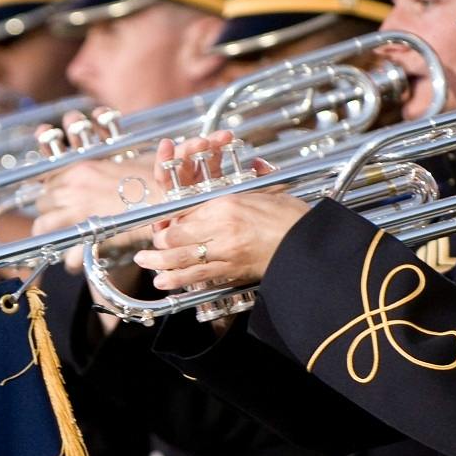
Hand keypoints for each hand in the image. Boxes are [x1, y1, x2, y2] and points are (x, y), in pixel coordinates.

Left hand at [27, 152, 152, 272]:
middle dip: (49, 213)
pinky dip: (70, 262)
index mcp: (80, 169)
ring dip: (50, 236)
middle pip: (41, 202)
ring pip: (42, 226)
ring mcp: (77, 211)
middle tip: (61, 224)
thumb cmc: (153, 181)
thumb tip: (104, 168)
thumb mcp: (125, 163)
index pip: (47, 181)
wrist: (168, 200)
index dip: (51, 194)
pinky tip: (77, 263)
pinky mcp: (87, 235)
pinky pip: (66, 253)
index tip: (56, 203)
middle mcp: (73, 188)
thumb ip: (105, 165)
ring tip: (61, 244)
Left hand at [134, 132, 299, 290]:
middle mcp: (221, 225)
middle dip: (159, 242)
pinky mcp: (232, 269)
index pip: (185, 210)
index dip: (169, 220)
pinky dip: (176, 279)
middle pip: (175, 234)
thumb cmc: (292, 218)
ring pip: (180, 256)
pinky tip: (163, 282)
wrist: (310, 245)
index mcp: (228, 202)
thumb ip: (249, 185)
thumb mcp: (267, 193)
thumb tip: (248, 172)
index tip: (165, 224)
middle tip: (150, 248)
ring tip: (145, 264)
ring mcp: (225, 249)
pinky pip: (197, 276)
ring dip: (157, 262)